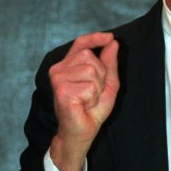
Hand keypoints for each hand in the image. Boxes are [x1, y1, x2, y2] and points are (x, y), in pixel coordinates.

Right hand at [49, 32, 119, 170]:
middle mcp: (58, 70)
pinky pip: (90, 87)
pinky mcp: (62, 91)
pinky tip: (84, 106)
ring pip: (91, 71)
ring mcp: (58, 80)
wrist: (81, 133)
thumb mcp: (106, 83)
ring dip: (97, 88)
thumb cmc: (91, 110)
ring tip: (88, 100)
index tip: (109, 37)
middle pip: (90, 57)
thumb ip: (109, 63)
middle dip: (100, 75)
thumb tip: (112, 43)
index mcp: (68, 65)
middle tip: (93, 93)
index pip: (81, 44)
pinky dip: (93, 98)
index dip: (95, 38)